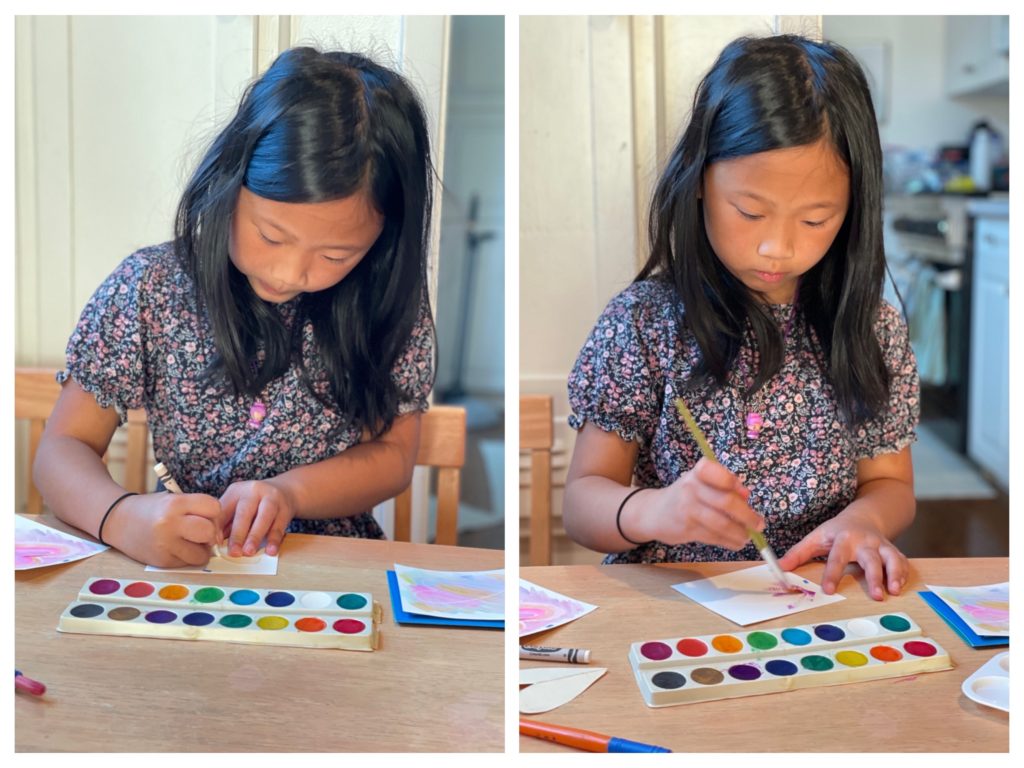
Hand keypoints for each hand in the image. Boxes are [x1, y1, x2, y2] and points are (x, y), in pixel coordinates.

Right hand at [104, 492, 222, 567]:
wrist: (118, 521)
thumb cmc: (153, 509)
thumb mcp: (174, 499)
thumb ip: (197, 511)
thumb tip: (219, 535)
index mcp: (175, 503)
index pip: (213, 507)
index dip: (215, 513)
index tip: (208, 516)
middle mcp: (169, 523)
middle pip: (209, 531)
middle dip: (211, 533)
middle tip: (203, 533)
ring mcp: (165, 544)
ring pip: (202, 554)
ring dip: (201, 550)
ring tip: (190, 542)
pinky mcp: (161, 561)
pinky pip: (187, 563)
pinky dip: (187, 558)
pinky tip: (176, 549)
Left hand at [220, 479, 295, 556]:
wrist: (286, 490)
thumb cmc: (255, 503)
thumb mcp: (238, 505)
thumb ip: (227, 523)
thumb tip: (215, 543)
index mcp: (236, 491)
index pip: (223, 509)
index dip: (218, 526)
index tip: (213, 543)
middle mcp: (254, 491)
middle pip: (244, 512)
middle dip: (238, 534)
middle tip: (234, 552)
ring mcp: (272, 498)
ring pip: (264, 517)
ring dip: (255, 536)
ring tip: (249, 552)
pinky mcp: (285, 508)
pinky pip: (279, 525)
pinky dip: (274, 539)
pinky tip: (271, 550)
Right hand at [634, 458, 763, 548]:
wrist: (653, 512)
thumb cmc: (686, 496)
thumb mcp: (703, 483)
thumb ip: (725, 487)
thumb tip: (746, 494)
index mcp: (700, 471)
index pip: (723, 476)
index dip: (737, 487)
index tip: (746, 497)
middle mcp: (691, 487)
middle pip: (727, 502)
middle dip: (747, 516)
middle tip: (759, 525)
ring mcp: (687, 508)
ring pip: (722, 523)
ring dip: (739, 533)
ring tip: (747, 537)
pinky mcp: (686, 528)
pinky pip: (713, 536)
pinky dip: (728, 542)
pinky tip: (735, 542)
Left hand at [776, 513, 908, 600]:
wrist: (863, 516)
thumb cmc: (836, 532)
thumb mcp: (816, 538)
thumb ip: (798, 553)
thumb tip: (779, 568)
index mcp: (843, 539)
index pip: (836, 558)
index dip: (832, 574)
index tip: (828, 590)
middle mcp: (864, 542)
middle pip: (870, 559)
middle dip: (874, 576)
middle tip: (876, 595)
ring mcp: (881, 546)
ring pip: (892, 559)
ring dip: (894, 574)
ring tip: (894, 591)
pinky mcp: (893, 551)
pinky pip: (902, 562)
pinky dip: (903, 573)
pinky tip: (900, 586)